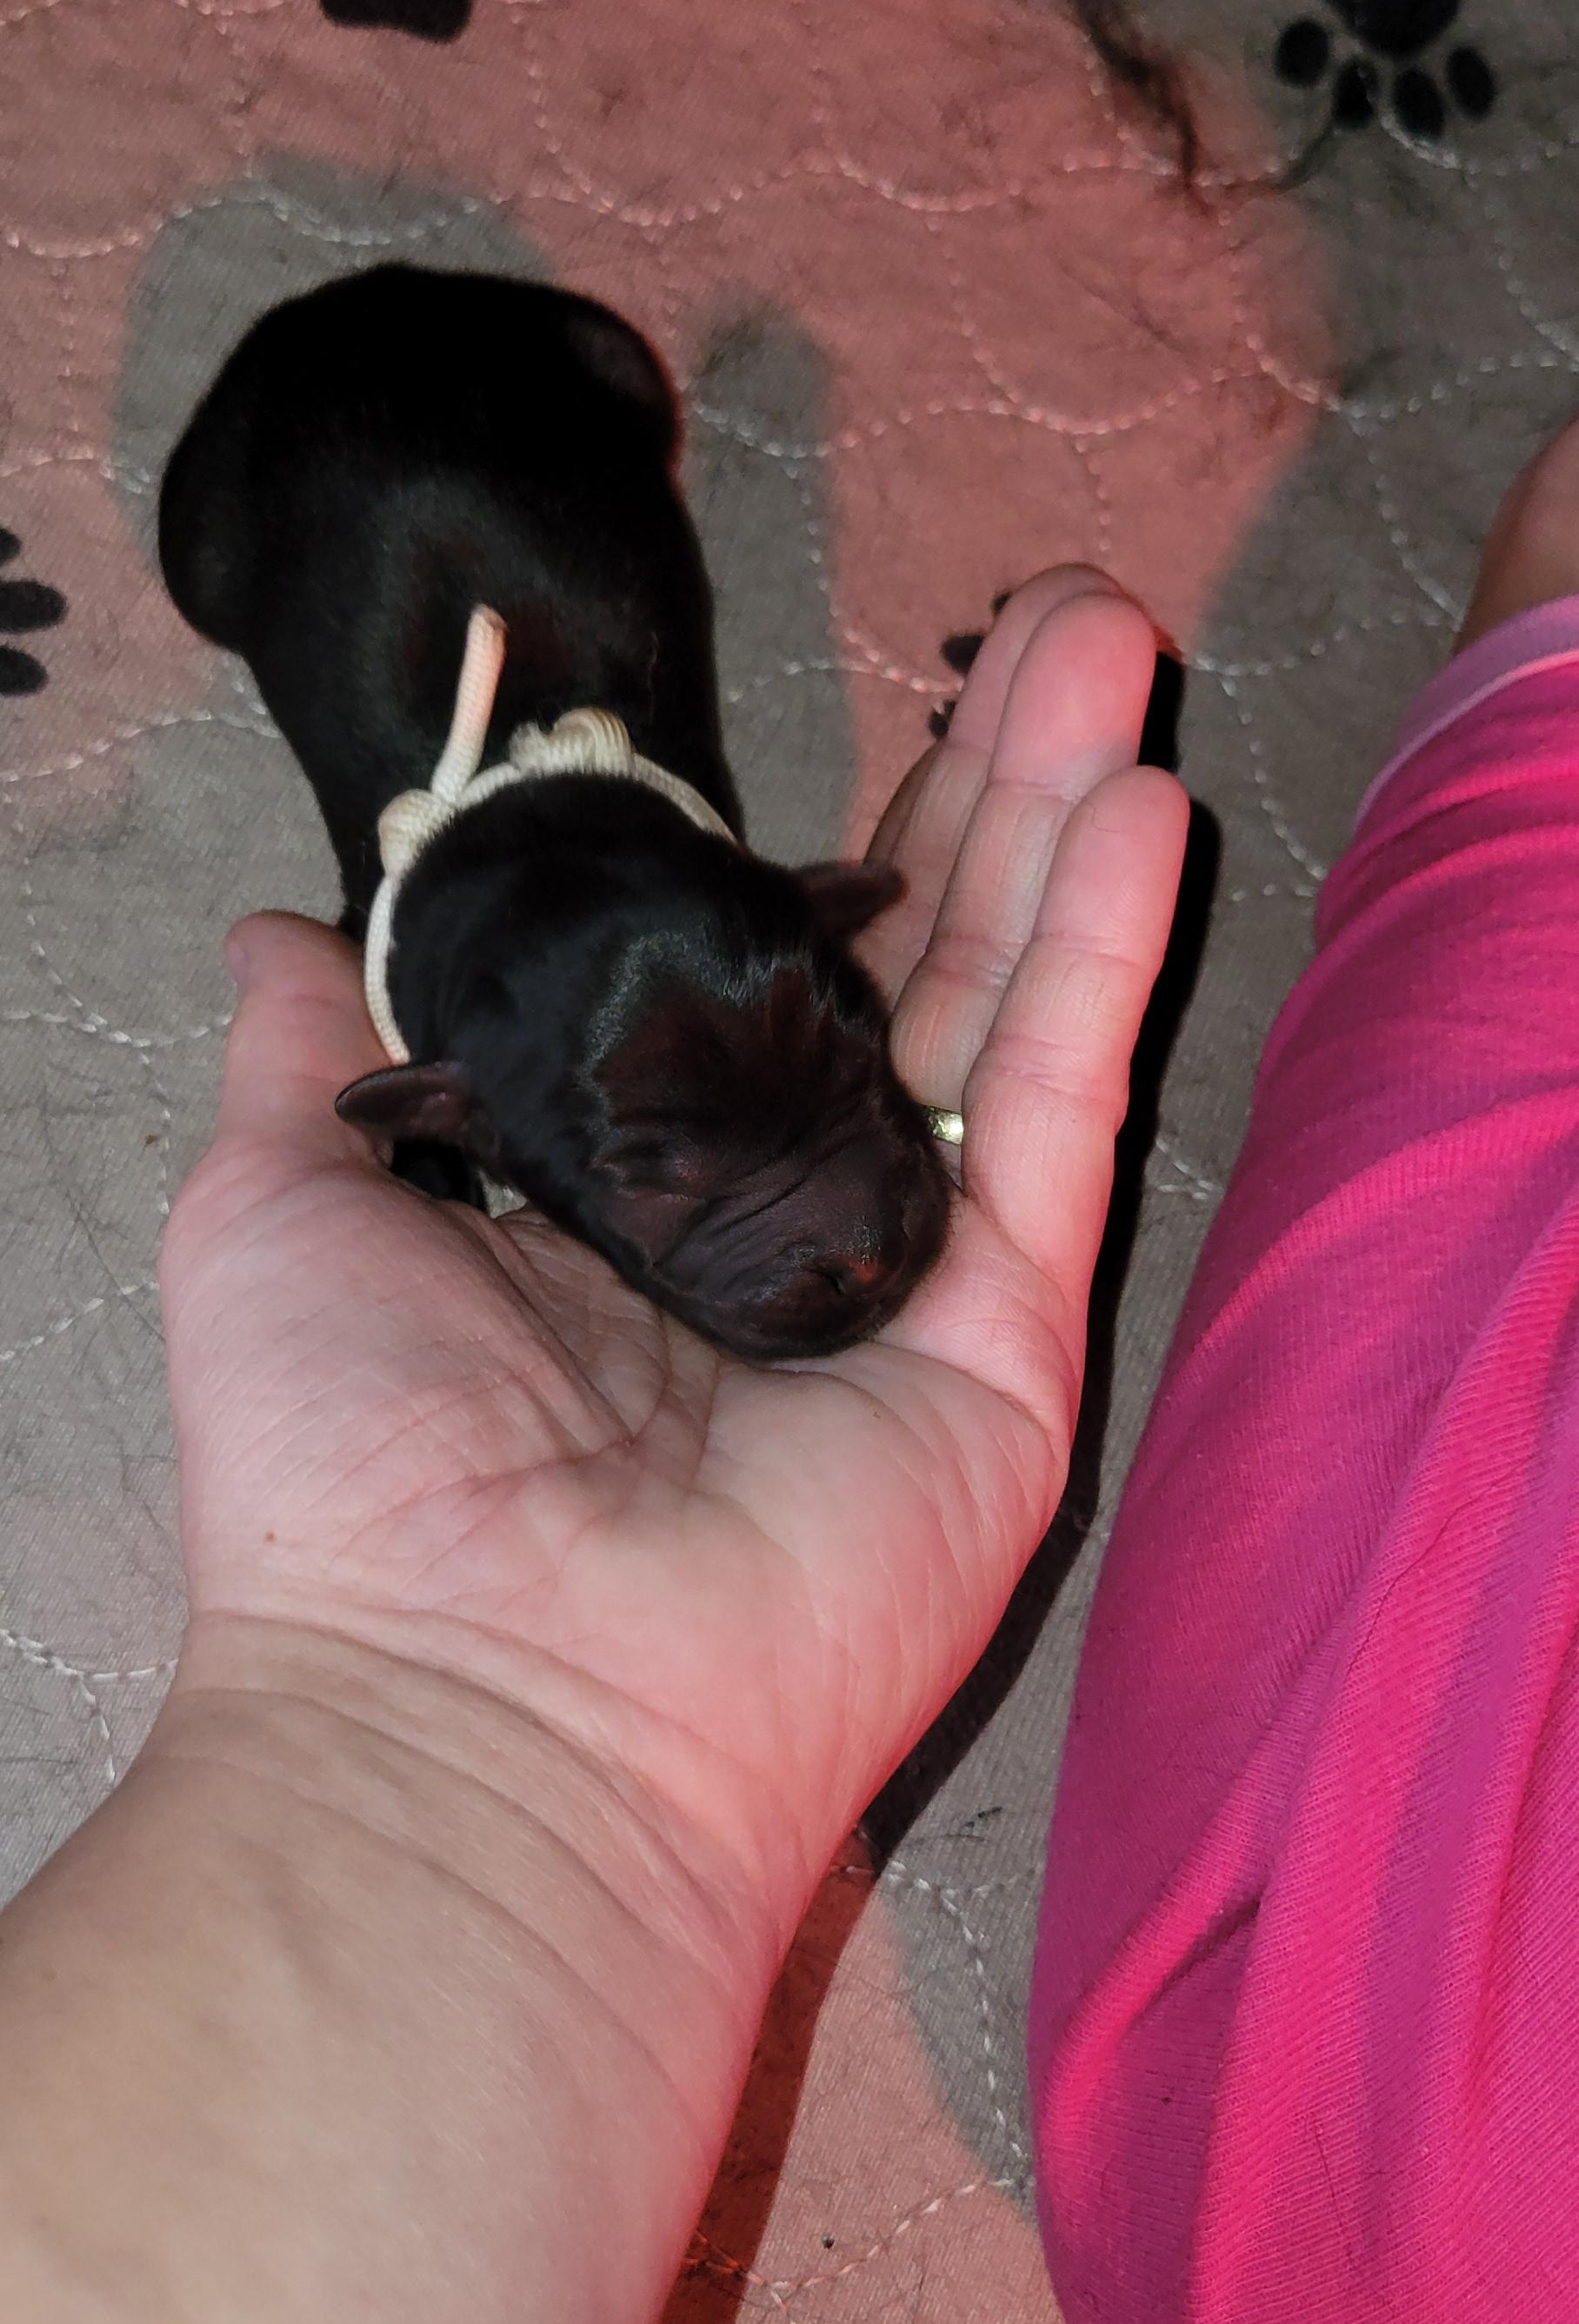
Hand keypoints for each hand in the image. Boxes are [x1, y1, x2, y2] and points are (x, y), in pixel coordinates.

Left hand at [163, 570, 1184, 1946]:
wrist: (475, 1709)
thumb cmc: (350, 1478)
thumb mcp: (276, 1203)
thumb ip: (310, 1055)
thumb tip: (286, 926)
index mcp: (617, 1186)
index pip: (742, 967)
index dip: (803, 828)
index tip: (843, 688)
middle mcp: (773, 1218)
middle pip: (904, 958)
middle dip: (978, 783)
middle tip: (1051, 614)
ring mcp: (900, 1280)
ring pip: (1001, 1007)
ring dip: (1065, 821)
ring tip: (1112, 643)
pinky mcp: (1000, 1348)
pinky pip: (1060, 1125)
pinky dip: (1102, 966)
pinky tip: (1142, 813)